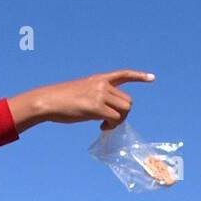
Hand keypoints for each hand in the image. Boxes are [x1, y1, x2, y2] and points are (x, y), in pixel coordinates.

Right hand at [7, 70, 154, 133]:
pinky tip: (101, 127)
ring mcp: (100, 94)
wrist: (48, 100)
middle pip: (128, 101)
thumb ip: (97, 97)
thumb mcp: (82, 93)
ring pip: (125, 110)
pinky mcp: (96, 106)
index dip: (139, 76)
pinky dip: (111, 126)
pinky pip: (115, 119)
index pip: (123, 74)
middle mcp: (102, 84)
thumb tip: (108, 114)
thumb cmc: (61, 101)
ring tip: (104, 125)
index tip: (152, 78)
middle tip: (109, 122)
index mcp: (99, 79)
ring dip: (119, 121)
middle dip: (123, 114)